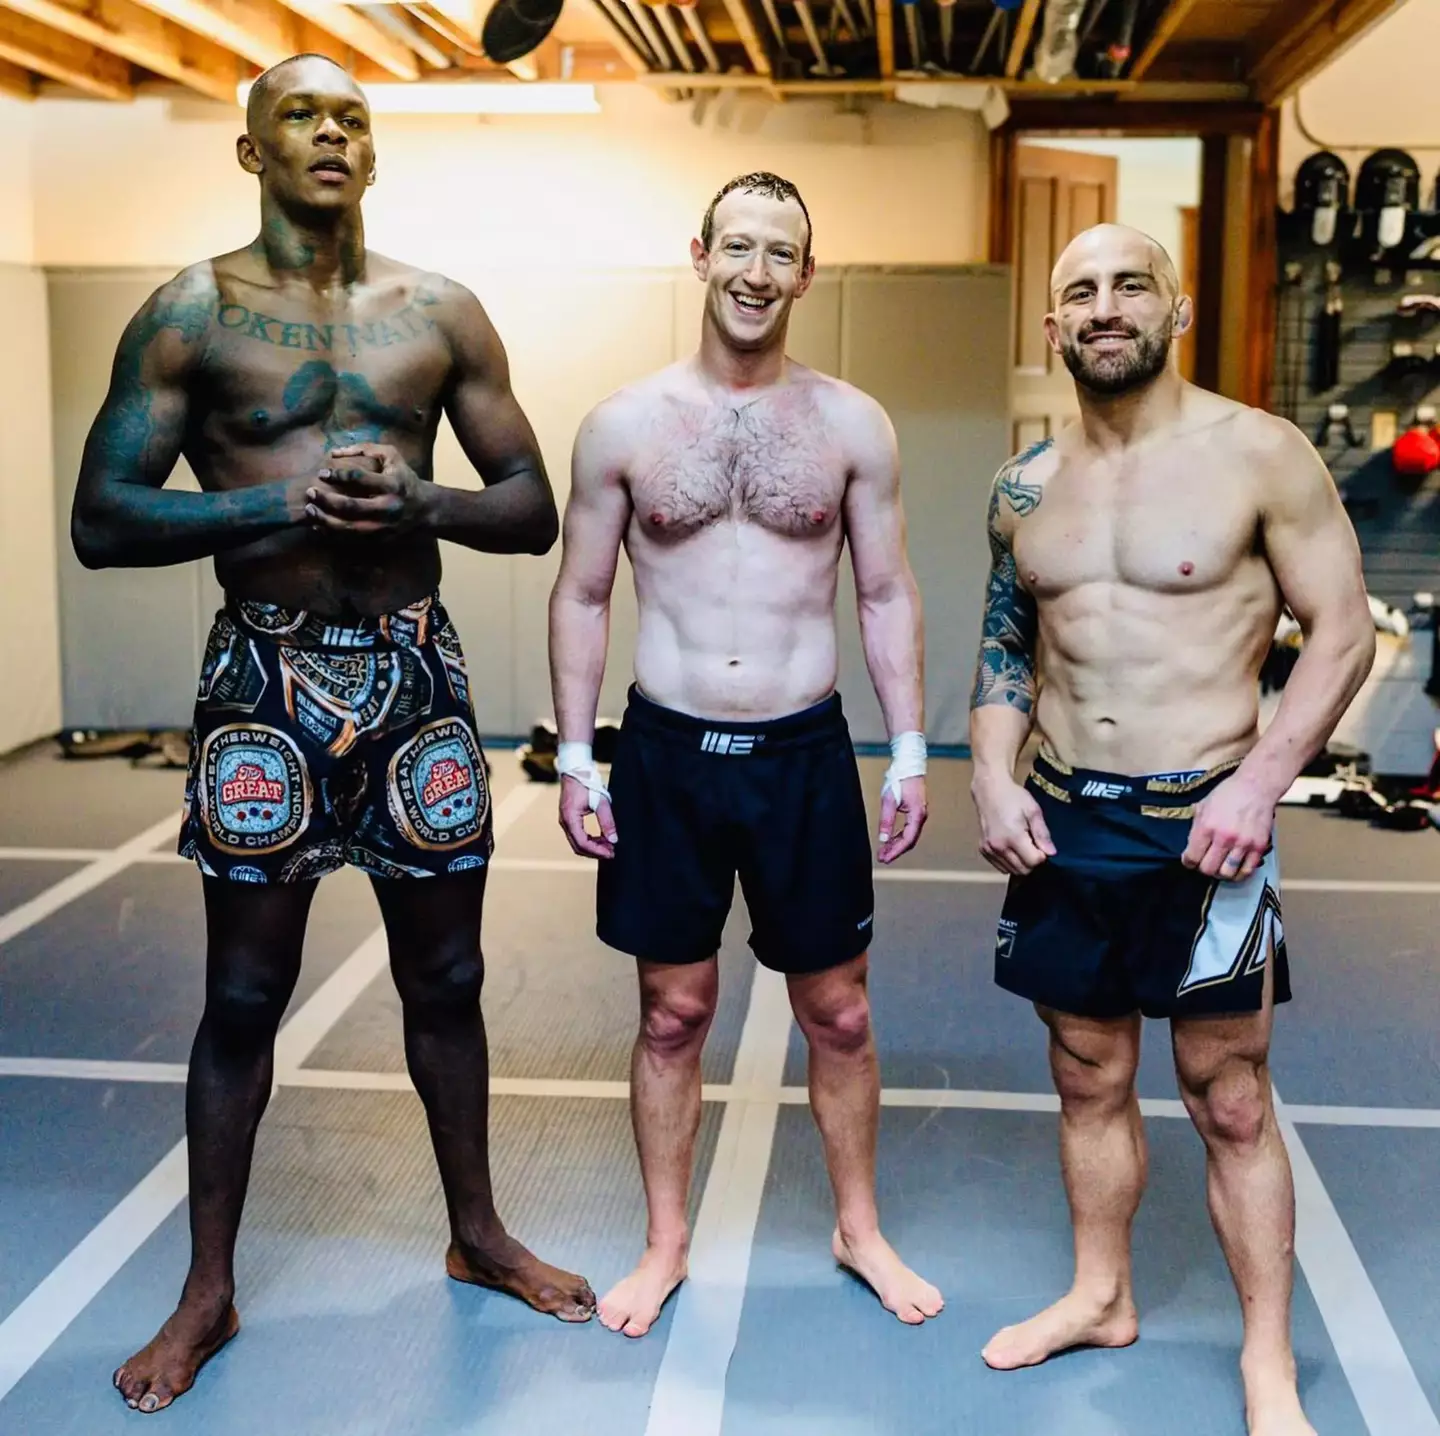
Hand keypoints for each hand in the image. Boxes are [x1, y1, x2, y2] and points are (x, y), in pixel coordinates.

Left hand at [305, 444, 428, 534]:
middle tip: (310, 492)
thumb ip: (364, 449)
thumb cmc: (403, 477)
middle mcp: (388, 507)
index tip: (322, 473)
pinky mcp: (379, 539)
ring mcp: (384, 526)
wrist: (424, 509)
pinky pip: (352, 539)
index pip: (360, 479)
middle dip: (327, 500)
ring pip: (349, 528)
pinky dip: (333, 533)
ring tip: (310, 510)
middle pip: (352, 507)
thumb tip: (334, 452)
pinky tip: (319, 525)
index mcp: (392, 485)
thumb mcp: (391, 456)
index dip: (338, 476)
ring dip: (326, 520)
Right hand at [559, 774, 617, 859]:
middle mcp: (565, 822)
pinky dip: (589, 840)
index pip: (582, 843)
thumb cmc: (587, 782)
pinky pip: (577, 835)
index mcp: (570, 819)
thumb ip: (607, 821)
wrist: (575, 769)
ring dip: (593, 847)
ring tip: (609, 845)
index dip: (597, 851)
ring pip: (577, 843)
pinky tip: (601, 838)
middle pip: (578, 847)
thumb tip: (613, 839)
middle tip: (612, 852)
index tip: (611, 853)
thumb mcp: (601, 801)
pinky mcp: (569, 818)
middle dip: (595, 852)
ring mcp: (565, 821)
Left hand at [878, 775, 926, 863]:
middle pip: (909, 841)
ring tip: (884, 851)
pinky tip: (890, 840)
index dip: (895, 851)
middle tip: (882, 858)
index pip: (907, 840)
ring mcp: (919, 814)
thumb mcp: (889, 800)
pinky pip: (908, 829)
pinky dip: (899, 836)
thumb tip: (883, 838)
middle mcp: (921, 816)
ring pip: (909, 836)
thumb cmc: (901, 779)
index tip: (885, 858)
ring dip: (897, 845)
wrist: (909, 765)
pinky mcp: (915, 811)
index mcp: (917, 814)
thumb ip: (886, 821)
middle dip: (895, 851)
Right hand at [973, 773, 1054, 875]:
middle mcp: (999, 846)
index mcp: (1013, 837)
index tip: (1041, 844)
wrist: (990, 789)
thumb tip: (1051, 853)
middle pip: (1023, 870)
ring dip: (1021, 864)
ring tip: (1022, 846)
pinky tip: (1012, 848)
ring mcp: (989, 849)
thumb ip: (1042, 834)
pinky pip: (1000, 867)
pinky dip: (1009, 863)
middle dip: (1032, 861)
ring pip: (1012, 871)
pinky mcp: (983, 849)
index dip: (1042, 855)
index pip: (1034, 861)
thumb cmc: (1013, 797)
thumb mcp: (1033, 811)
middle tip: (1033, 845)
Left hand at [1182, 774, 1274, 880]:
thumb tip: (1190, 845)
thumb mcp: (1203, 806)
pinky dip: (1239, 873)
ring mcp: (1242, 844)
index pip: (1192, 858)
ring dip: (1221, 873)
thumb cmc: (1228, 793)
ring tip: (1220, 866)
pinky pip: (1247, 871)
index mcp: (1206, 827)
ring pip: (1227, 873)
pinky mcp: (1258, 847)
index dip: (1189, 862)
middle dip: (1204, 868)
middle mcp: (1223, 838)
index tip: (1190, 861)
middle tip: (1206, 863)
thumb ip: (1196, 826)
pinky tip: (1235, 867)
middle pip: (1208, 869)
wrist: (1256, 786)